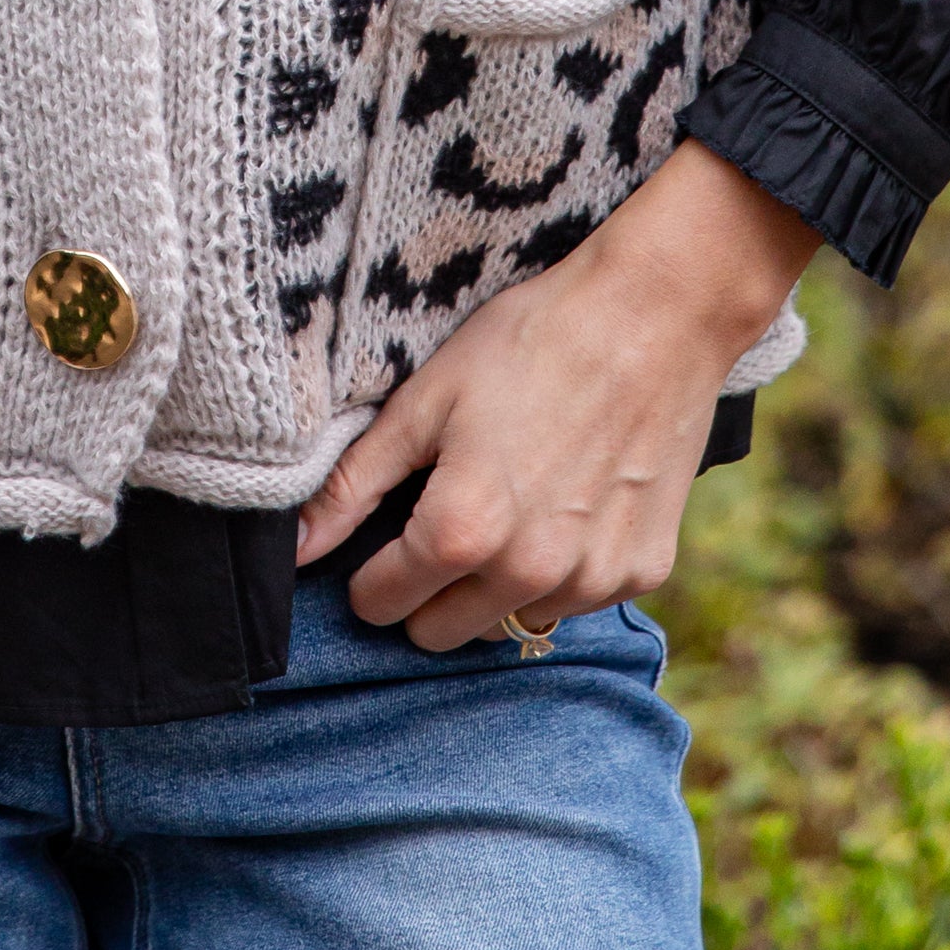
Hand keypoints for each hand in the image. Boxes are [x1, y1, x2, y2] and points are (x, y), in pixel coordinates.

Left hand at [293, 137, 815, 651]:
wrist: (653, 316)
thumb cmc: (529, 343)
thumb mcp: (424, 401)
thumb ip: (353, 486)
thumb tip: (296, 551)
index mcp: (461, 532)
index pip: (381, 604)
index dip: (372, 570)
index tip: (388, 534)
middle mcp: (527, 573)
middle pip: (440, 632)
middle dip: (428, 589)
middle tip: (447, 518)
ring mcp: (591, 580)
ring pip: (509, 622)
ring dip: (496, 584)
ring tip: (514, 503)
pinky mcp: (642, 572)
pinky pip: (575, 601)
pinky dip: (560, 570)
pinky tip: (569, 502)